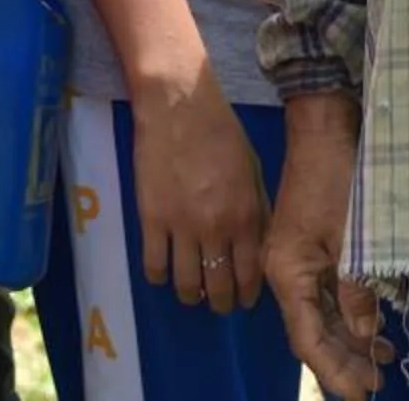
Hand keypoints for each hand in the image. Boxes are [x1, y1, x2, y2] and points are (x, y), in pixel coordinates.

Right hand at [129, 67, 269, 313]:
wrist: (178, 105)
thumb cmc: (220, 131)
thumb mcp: (253, 169)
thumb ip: (257, 209)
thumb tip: (257, 244)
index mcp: (246, 215)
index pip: (250, 274)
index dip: (246, 294)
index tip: (243, 300)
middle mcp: (217, 228)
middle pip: (219, 287)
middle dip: (221, 303)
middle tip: (217, 303)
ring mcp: (181, 227)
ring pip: (186, 284)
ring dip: (190, 295)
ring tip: (190, 292)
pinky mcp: (151, 220)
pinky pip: (154, 266)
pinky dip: (159, 277)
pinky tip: (163, 273)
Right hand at [267, 96, 391, 399]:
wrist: (325, 126)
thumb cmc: (338, 178)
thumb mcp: (353, 237)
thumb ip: (356, 290)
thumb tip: (363, 336)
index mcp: (286, 272)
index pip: (307, 338)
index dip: (334, 370)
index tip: (362, 394)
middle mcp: (286, 272)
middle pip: (312, 331)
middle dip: (343, 361)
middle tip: (377, 383)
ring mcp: (298, 259)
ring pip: (321, 314)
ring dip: (349, 339)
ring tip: (382, 361)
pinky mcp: (313, 247)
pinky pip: (328, 292)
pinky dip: (350, 312)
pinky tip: (373, 325)